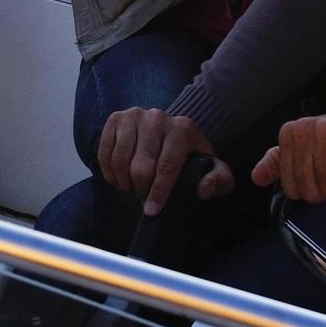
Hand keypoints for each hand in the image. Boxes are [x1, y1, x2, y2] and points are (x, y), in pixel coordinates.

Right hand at [96, 108, 234, 215]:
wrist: (170, 131)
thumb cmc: (190, 155)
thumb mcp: (212, 168)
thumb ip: (219, 180)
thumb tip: (204, 189)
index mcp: (182, 128)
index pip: (167, 166)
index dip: (158, 192)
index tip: (152, 210)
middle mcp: (157, 117)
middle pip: (142, 166)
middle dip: (141, 188)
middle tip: (143, 195)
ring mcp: (134, 115)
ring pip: (121, 160)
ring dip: (123, 181)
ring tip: (131, 186)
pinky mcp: (116, 118)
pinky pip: (105, 151)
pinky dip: (109, 171)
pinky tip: (118, 177)